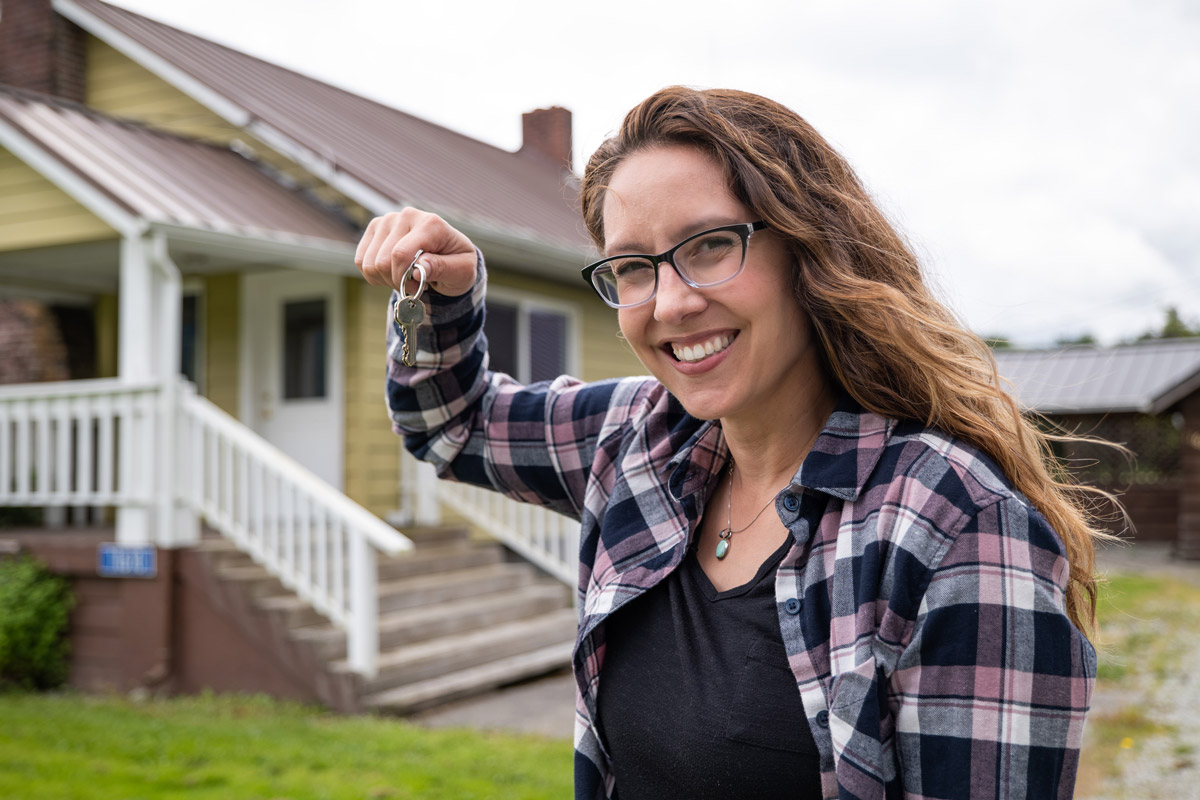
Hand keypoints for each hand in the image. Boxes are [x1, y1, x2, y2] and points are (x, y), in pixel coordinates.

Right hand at [355, 208, 477, 296]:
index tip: (420, 289)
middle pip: (382, 261)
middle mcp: (406, 216)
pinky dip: (375, 275)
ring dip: (386, 279)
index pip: (400, 254)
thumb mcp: (462, 271)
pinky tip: (393, 272)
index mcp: (430, 223)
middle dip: (397, 282)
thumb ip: (443, 268)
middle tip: (415, 285)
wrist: (451, 256)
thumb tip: (418, 270)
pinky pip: (361, 261)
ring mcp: (387, 220)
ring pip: (369, 263)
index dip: (404, 279)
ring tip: (406, 277)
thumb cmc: (458, 264)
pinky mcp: (375, 229)